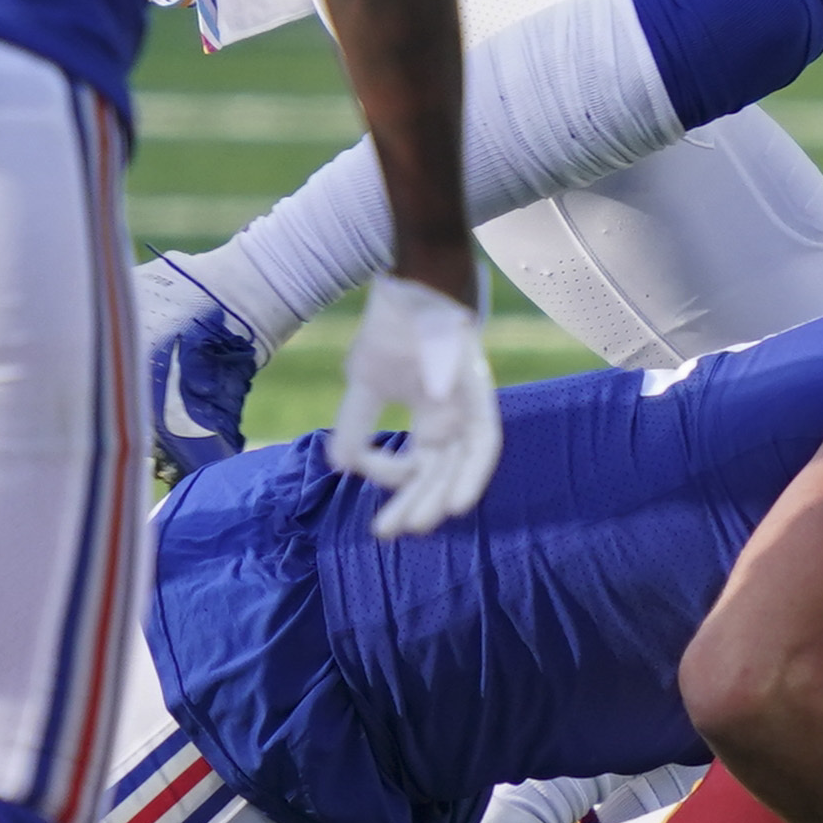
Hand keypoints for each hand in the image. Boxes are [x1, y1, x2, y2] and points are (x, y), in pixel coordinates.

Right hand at [329, 272, 501, 536]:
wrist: (414, 288)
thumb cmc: (392, 330)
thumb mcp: (364, 384)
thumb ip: (355, 426)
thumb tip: (339, 466)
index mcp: (428, 419)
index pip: (411, 464)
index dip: (387, 477)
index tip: (358, 469)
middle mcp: (452, 422)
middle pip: (435, 475)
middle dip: (410, 505)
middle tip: (384, 534)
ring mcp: (469, 411)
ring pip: (459, 467)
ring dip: (438, 497)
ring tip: (417, 526)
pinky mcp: (481, 399)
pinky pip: (484, 446)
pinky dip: (471, 475)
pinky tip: (455, 503)